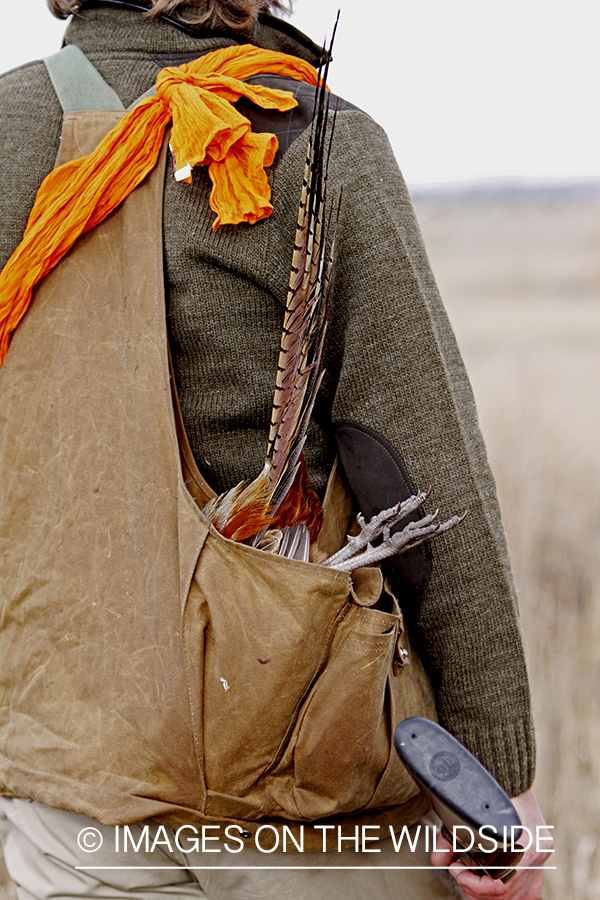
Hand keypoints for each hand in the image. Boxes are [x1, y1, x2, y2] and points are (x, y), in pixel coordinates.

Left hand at [430, 788, 553, 898]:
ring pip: (522, 896)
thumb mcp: (464, 812)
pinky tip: (490, 880)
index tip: (457, 869)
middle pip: (510, 894)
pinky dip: (510, 890)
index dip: (474, 884)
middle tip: (461, 875)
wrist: (508, 768)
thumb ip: (450, 839)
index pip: (500, 884)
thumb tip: (437, 860)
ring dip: (494, 893)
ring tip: (473, 878)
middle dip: (481, 891)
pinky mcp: (542, 853)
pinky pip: (530, 887)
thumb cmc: (488, 788)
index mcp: (524, 842)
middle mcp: (538, 852)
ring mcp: (543, 854)